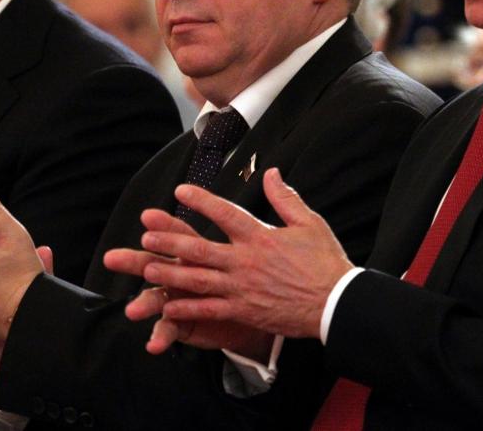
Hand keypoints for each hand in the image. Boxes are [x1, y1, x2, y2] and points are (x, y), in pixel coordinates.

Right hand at [103, 214, 272, 357]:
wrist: (258, 315)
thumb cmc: (257, 275)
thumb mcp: (260, 242)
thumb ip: (262, 212)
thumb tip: (272, 172)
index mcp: (200, 251)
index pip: (182, 233)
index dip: (166, 225)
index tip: (147, 216)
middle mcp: (186, 272)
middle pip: (157, 262)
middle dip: (135, 261)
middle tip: (111, 258)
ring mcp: (183, 299)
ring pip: (159, 298)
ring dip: (145, 302)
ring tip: (132, 310)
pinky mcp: (187, 323)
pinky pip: (174, 329)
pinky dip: (163, 335)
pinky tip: (154, 343)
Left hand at [137, 168, 353, 339]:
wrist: (337, 303)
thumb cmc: (325, 262)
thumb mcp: (309, 223)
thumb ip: (285, 198)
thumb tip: (272, 172)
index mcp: (261, 236)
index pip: (224, 213)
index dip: (201, 200)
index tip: (180, 190)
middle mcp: (247, 261)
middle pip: (200, 249)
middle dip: (170, 241)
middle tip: (146, 235)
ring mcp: (243, 288)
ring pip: (199, 280)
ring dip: (171, 274)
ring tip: (148, 268)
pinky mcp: (245, 311)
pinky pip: (210, 309)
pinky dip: (188, 308)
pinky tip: (169, 305)